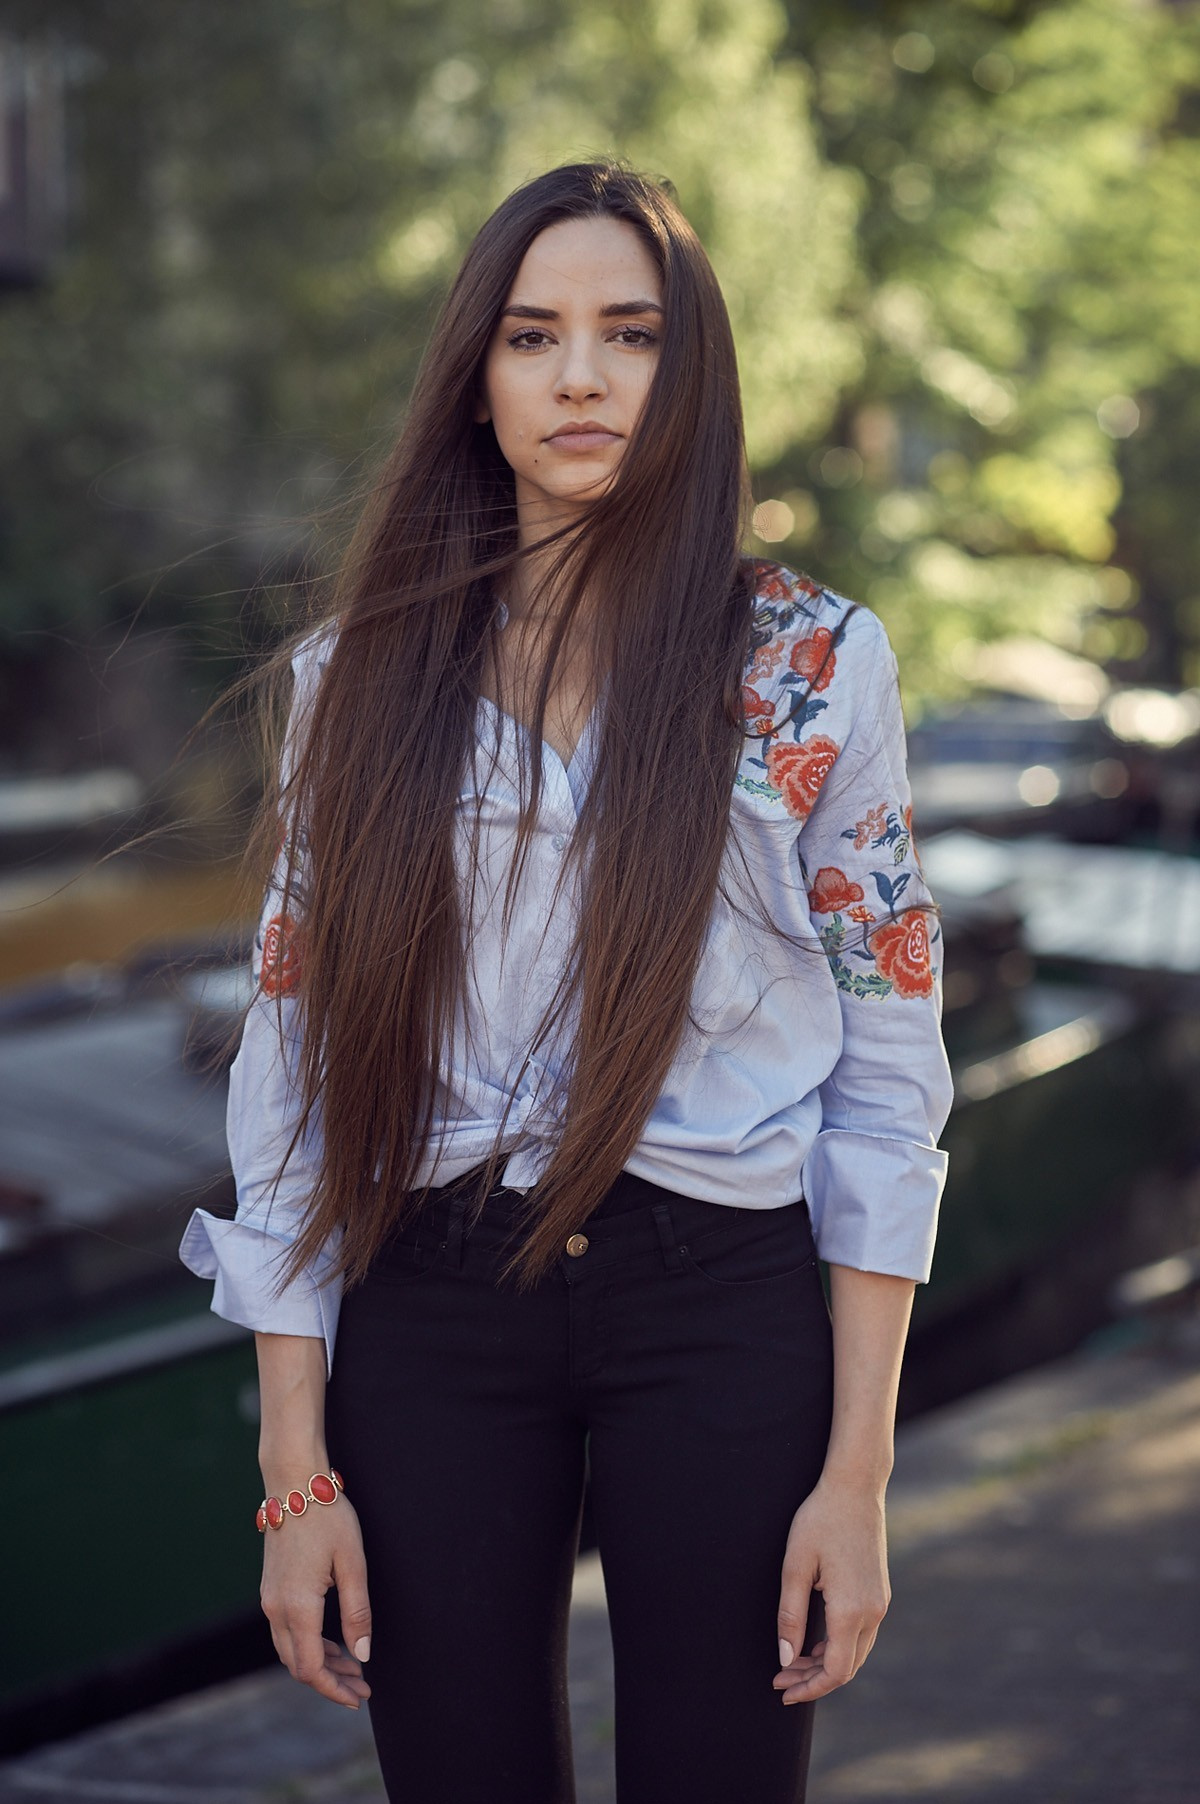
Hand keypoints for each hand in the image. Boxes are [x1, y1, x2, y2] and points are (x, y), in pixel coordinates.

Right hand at [259, 1495, 372, 1709]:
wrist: (294, 1484)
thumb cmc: (328, 1518)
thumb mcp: (353, 1563)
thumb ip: (357, 1613)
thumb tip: (362, 1655)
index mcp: (298, 1606)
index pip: (311, 1669)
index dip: (334, 1689)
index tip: (358, 1697)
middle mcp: (276, 1608)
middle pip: (298, 1665)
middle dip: (330, 1681)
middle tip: (362, 1686)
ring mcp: (269, 1599)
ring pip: (291, 1650)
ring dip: (320, 1664)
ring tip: (353, 1667)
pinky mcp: (270, 1589)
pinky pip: (286, 1632)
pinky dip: (309, 1645)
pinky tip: (332, 1643)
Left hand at [772, 1474, 890, 1703]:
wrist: (855, 1488)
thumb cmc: (820, 1520)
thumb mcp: (795, 1566)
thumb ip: (790, 1616)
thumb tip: (785, 1658)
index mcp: (851, 1610)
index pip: (835, 1671)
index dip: (809, 1688)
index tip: (782, 1691)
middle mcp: (873, 1612)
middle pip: (846, 1667)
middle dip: (813, 1679)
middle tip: (780, 1677)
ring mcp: (880, 1603)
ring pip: (855, 1652)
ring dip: (825, 1664)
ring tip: (791, 1662)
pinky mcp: (880, 1593)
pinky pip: (861, 1634)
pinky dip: (838, 1646)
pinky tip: (814, 1642)